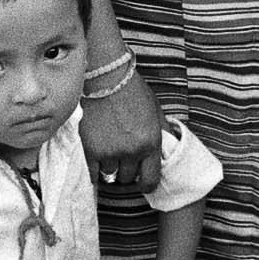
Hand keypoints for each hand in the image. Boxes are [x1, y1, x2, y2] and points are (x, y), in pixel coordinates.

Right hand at [79, 71, 163, 192]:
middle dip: (126, 170)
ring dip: (109, 167)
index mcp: (151, 142)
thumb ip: (162, 131)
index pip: (150, 180)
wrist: (105, 76)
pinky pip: (92, 173)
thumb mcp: (155, 109)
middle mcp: (131, 151)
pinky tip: (95, 161)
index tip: (140, 180)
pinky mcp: (90, 149)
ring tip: (108, 152)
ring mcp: (109, 151)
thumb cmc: (132, 89)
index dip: (145, 183)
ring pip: (109, 175)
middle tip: (122, 158)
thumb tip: (168, 148)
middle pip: (127, 178)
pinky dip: (93, 170)